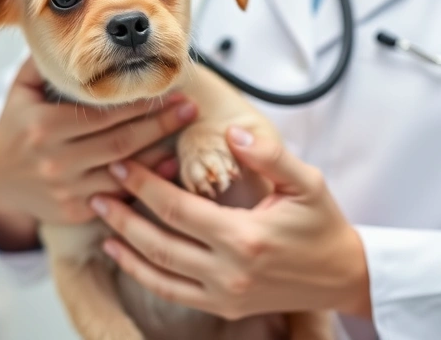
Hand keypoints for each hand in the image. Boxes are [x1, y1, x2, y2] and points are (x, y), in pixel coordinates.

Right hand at [0, 58, 197, 249]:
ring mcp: (65, 190)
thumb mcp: (20, 91)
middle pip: (120, 142)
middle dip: (159, 124)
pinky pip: (118, 196)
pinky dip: (147, 182)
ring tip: (186, 134)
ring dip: (160, 154)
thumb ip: (44, 63)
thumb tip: (73, 33)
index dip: (137, 103)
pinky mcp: (74, 211)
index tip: (167, 89)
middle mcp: (54, 161)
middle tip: (189, 108)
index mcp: (42, 126)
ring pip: (124, 172)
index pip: (102, 114)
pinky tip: (170, 165)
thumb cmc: (17, 126)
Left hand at [90, 127, 371, 320]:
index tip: (122, 164)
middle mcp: (229, 270)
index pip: (178, 208)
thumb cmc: (322, 225)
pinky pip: (171, 291)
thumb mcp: (306, 182)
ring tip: (100, 216)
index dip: (145, 185)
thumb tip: (233, 133)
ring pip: (157, 270)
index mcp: (245, 237)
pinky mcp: (223, 306)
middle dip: (122, 213)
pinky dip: (141, 272)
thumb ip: (269, 155)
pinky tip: (121, 253)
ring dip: (123, 243)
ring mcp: (223, 293)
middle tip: (98, 189)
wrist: (342, 276)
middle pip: (158, 240)